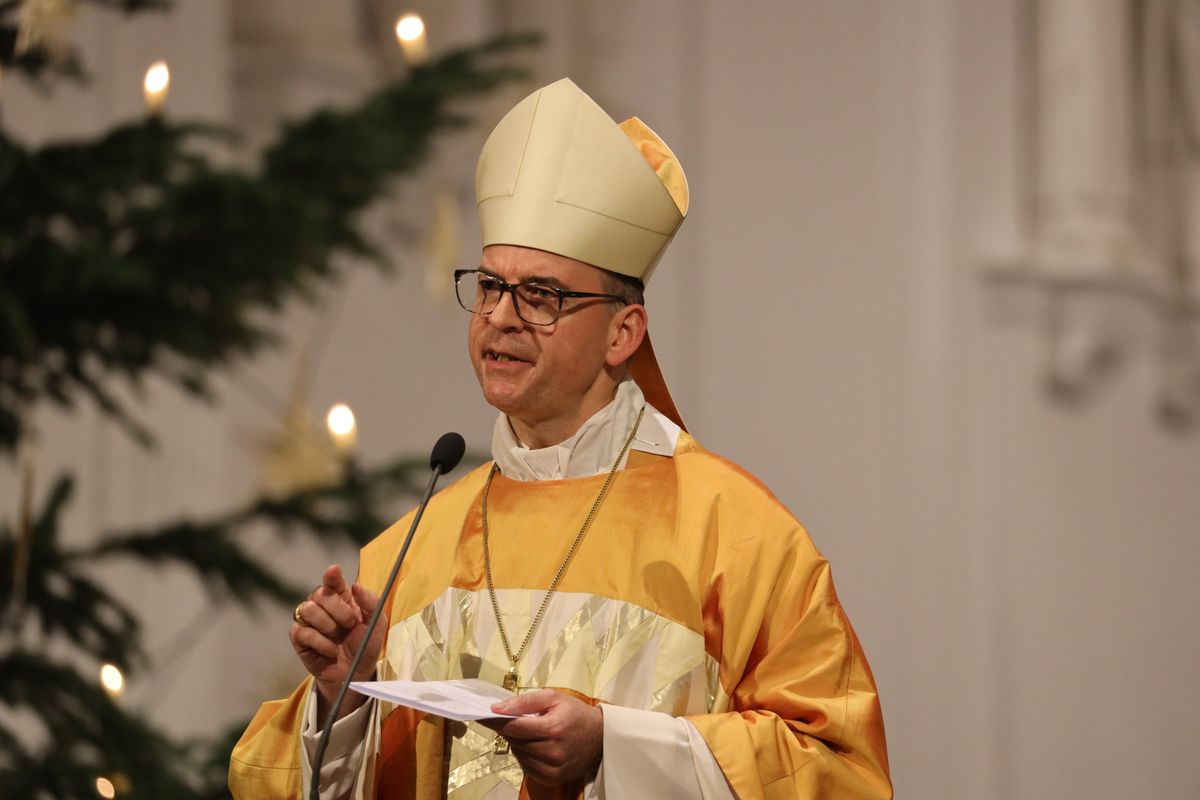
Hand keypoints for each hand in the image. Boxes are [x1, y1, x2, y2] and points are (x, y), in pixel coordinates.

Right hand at [289, 564, 385, 725]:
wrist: (355, 673)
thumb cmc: (365, 644)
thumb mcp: (376, 623)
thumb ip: (370, 602)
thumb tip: (356, 585)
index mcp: (342, 597)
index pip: (332, 580)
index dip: (331, 575)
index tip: (333, 571)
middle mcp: (323, 605)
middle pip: (319, 593)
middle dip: (338, 610)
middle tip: (350, 624)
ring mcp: (309, 620)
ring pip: (308, 609)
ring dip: (328, 626)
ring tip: (338, 638)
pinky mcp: (299, 638)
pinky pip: (302, 632)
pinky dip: (320, 643)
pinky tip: (330, 650)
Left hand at [482, 690, 603, 785]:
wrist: (600, 736)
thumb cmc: (575, 713)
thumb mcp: (553, 697)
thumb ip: (524, 701)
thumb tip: (497, 708)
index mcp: (552, 729)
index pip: (513, 727)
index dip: (495, 721)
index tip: (482, 715)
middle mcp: (552, 752)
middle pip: (515, 741)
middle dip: (511, 729)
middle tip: (517, 719)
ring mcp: (552, 768)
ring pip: (519, 754)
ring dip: (519, 743)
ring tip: (533, 732)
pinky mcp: (552, 778)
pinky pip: (526, 766)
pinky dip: (526, 755)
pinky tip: (537, 746)